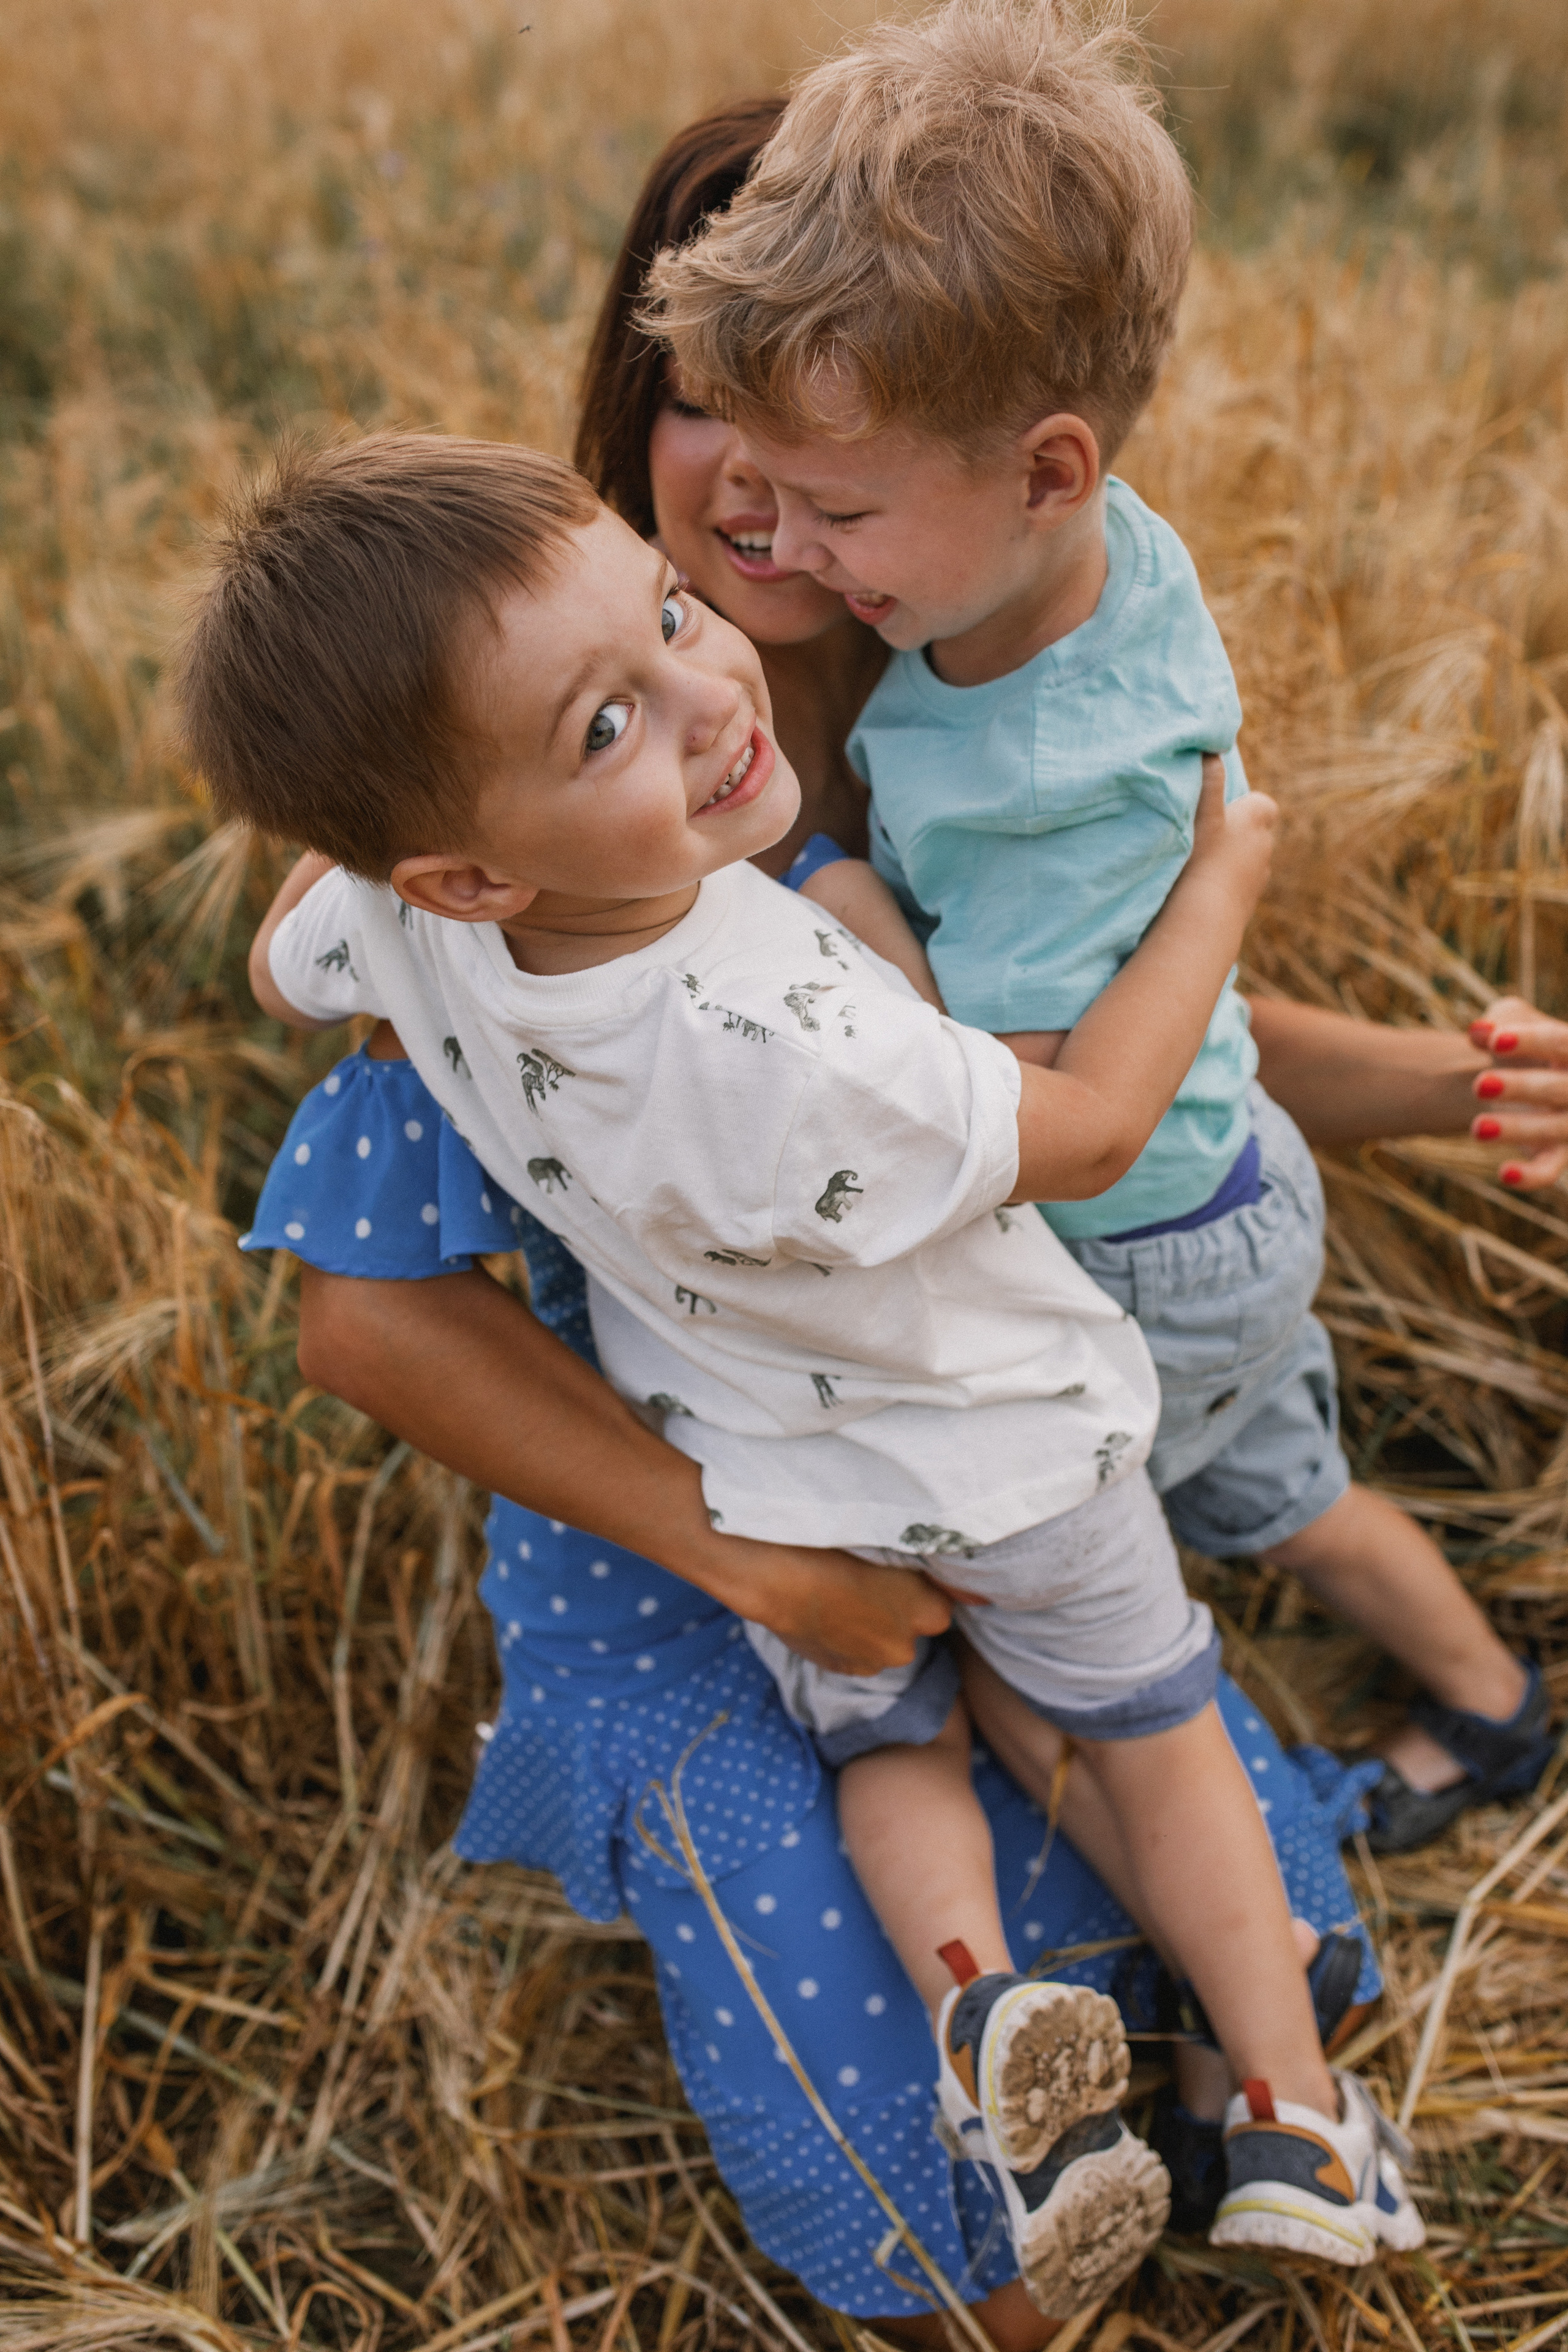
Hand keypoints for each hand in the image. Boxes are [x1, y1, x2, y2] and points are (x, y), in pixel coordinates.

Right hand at [737, 1542, 953, 1674]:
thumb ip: (926, 1568)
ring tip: (840, 1591)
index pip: (943, 1600)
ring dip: (870, 1623)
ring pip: (881, 1639)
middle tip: (866, 1576)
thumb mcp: (891, 1543)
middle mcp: (906, 1646)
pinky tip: (825, 1608)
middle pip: (912, 1624)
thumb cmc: (834, 1546)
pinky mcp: (840, 1669)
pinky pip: (854, 1652)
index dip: (920, 1582)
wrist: (775, 1574)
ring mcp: (871, 1662)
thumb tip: (971, 1591)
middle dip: (896, 1607)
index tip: (899, 1566)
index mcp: (930, 1611)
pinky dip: (845, 1635)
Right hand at [1187, 752, 1275, 912]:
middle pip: (1255, 832)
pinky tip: (1201, 888)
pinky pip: (1238, 886)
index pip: (1262, 804)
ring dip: (1230, 860)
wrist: (1204, 916)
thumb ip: (1208, 779)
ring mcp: (1260, 878)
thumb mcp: (1202, 812)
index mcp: (1259, 819)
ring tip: (1200, 864)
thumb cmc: (1201, 858)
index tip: (1220, 811)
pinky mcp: (1248, 903)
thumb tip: (1211, 748)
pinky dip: (1226, 885)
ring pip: (1247, 861)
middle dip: (1236, 832)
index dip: (1243, 806)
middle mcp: (1266, 847)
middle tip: (1204, 836)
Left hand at [1467, 995, 1567, 1187]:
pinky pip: (1550, 1171)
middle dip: (1521, 1088)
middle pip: (1559, 1089)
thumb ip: (1499, 1022)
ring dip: (1518, 1130)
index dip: (1530, 1041)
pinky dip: (1531, 1176)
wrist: (1517, 1077)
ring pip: (1554, 1130)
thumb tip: (1478, 1032)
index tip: (1492, 1042)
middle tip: (1479, 1085)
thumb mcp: (1510, 1022)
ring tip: (1477, 1128)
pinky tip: (1504, 1173)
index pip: (1560, 1042)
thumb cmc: (1518, 1042)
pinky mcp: (1557, 1155)